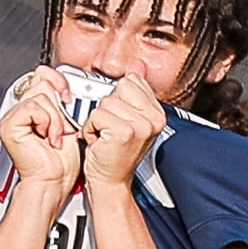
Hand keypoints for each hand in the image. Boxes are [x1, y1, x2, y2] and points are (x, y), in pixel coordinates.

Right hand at [0, 66, 82, 191]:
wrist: (53, 182)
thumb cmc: (61, 163)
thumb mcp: (67, 123)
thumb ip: (60, 103)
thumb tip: (63, 87)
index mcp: (32, 109)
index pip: (41, 75)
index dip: (58, 81)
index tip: (68, 96)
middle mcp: (20, 111)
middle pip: (42, 83)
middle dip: (59, 108)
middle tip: (62, 129)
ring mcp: (13, 117)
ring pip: (40, 96)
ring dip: (55, 119)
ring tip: (54, 137)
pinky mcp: (10, 124)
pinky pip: (33, 107)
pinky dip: (46, 122)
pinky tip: (46, 138)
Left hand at [80, 72, 166, 186]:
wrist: (109, 182)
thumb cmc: (114, 154)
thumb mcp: (128, 117)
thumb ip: (135, 89)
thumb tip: (138, 66)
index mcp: (157, 112)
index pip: (131, 81)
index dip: (118, 98)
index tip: (120, 118)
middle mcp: (153, 118)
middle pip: (118, 88)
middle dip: (107, 108)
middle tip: (111, 130)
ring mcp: (141, 125)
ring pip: (106, 102)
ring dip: (98, 120)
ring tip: (105, 136)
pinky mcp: (124, 132)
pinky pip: (97, 115)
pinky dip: (91, 128)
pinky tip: (100, 141)